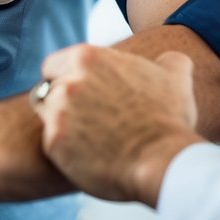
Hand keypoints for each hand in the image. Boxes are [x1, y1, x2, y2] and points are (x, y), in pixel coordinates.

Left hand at [33, 45, 202, 206]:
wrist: (163, 161)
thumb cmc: (168, 120)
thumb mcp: (174, 78)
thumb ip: (167, 61)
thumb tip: (171, 60)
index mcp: (87, 58)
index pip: (54, 64)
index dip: (62, 79)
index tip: (77, 94)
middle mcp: (67, 80)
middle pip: (46, 88)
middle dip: (59, 101)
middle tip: (80, 118)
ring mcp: (58, 111)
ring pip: (45, 115)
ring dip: (60, 124)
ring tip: (83, 138)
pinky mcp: (54, 143)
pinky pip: (50, 143)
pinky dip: (64, 150)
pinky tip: (86, 156)